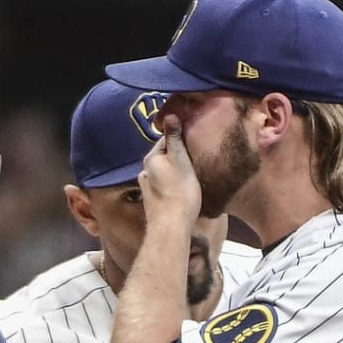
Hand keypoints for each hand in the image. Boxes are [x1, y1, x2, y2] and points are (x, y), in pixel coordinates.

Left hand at [140, 113, 201, 230]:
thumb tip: (169, 115)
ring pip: (165, 172)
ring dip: (177, 171)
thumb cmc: (180, 193)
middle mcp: (145, 172)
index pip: (167, 140)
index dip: (182, 137)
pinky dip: (173, 184)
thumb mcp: (181, 161)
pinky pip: (165, 186)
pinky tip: (183, 189)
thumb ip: (175, 139)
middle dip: (179, 155)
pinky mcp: (153, 202)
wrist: (171, 228)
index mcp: (151, 159)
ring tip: (193, 174)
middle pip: (165, 157)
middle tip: (197, 156)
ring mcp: (148, 188)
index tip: (196, 137)